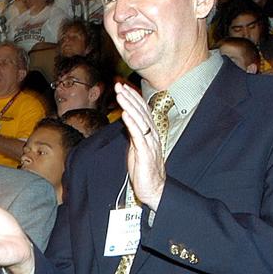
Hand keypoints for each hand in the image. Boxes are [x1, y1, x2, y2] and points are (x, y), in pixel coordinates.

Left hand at [114, 82, 166, 211]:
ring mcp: (150, 143)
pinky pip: (138, 135)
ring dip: (129, 106)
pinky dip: (132, 123)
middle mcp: (152, 135)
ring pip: (140, 120)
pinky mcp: (145, 153)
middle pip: (141, 112)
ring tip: (120, 94)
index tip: (123, 87)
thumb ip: (134, 133)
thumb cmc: (144, 169)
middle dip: (130, 97)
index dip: (133, 98)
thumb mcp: (136, 147)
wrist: (153, 188)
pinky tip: (125, 114)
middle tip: (119, 85)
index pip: (142, 111)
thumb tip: (127, 119)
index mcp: (150, 133)